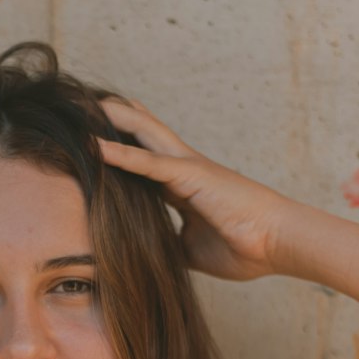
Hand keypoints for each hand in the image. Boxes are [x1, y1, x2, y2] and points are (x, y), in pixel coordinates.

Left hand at [95, 97, 290, 280]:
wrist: (276, 243)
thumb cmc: (244, 246)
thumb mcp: (192, 249)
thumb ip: (169, 243)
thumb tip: (147, 254)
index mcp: (183, 186)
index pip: (144, 161)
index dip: (121, 147)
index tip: (95, 137)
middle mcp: (183, 169)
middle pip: (142, 135)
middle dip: (114, 119)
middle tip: (84, 103)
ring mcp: (187, 167)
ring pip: (143, 134)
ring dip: (113, 120)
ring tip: (82, 105)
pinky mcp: (190, 175)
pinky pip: (148, 162)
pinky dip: (120, 155)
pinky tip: (94, 146)